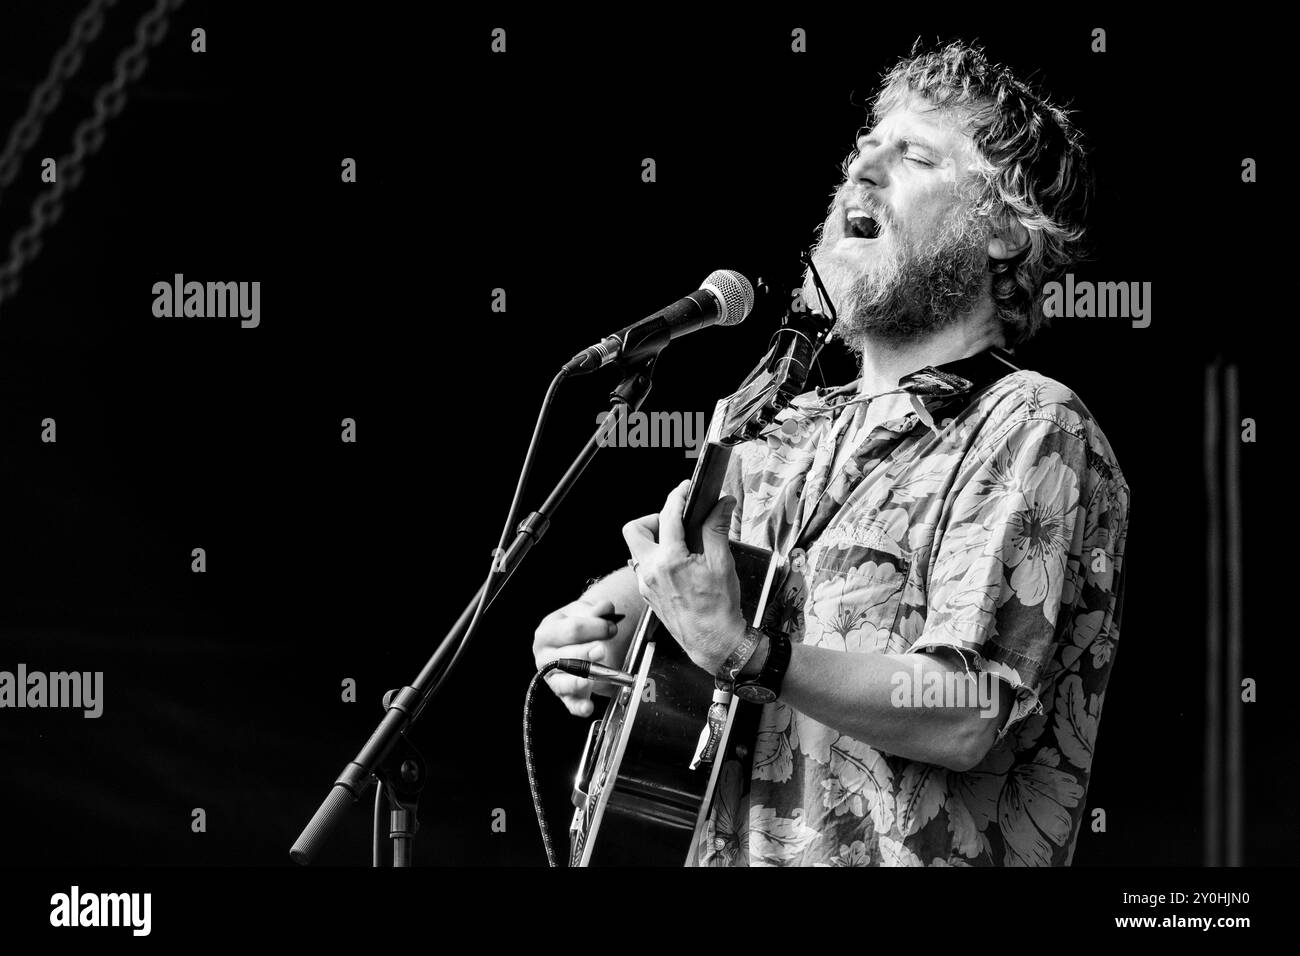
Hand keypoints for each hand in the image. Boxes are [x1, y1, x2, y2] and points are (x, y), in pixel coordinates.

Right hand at [532, 597, 621, 716]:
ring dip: (581, 679)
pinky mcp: (564, 695)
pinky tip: (589, 706)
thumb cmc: (577, 627)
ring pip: (564, 682)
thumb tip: (604, 608)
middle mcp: (545, 657)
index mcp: (547, 633)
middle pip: (566, 657)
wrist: (574, 641)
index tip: (611, 627)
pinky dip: (580, 707)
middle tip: (602, 649)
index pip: (570, 630)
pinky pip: (570, 704)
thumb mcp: (583, 613)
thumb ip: (596, 610)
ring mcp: (553, 677)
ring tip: (596, 674)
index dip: (594, 628)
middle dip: (586, 653)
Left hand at [622, 479, 747, 675]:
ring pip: (638, 548)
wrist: (713, 641)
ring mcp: (646, 584)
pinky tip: (678, 562)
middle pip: (635, 529)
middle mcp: (651, 571)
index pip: (668, 515)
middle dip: (654, 518)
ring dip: (656, 539)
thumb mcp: (722, 562)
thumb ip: (718, 528)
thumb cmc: (718, 608)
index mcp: (670, 560)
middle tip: (675, 521)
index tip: (686, 489)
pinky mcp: (648, 594)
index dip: (678, 496)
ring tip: (680, 542)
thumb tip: (722, 503)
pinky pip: (644, 567)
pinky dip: (658, 557)